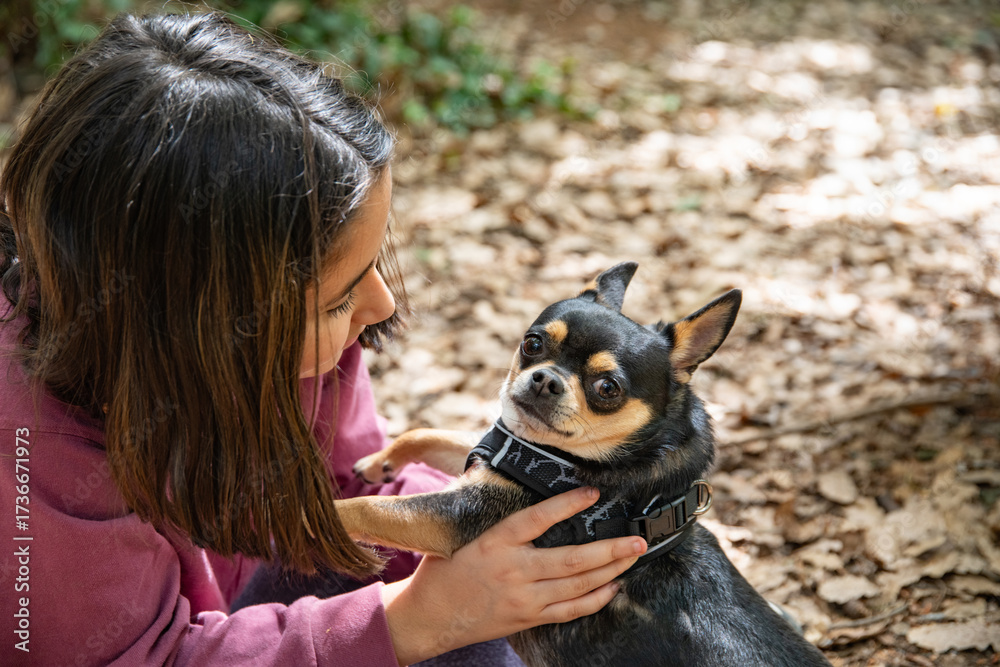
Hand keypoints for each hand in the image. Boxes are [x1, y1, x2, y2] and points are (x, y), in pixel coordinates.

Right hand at [381, 486, 645, 665]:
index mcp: (495, 542)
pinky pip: (570, 610)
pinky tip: (613, 587)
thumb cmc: (443, 570)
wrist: (428, 617)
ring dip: (610, 570)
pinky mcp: (527, 617)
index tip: (593, 492)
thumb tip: (496, 470)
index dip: (567, 505)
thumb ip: (489, 511)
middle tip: (638, 539)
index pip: (538, 518)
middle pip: (572, 560)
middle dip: (610, 549)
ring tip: (633, 556)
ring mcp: (523, 597)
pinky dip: (595, 599)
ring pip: (577, 585)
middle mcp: (513, 570)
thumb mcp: (460, 532)